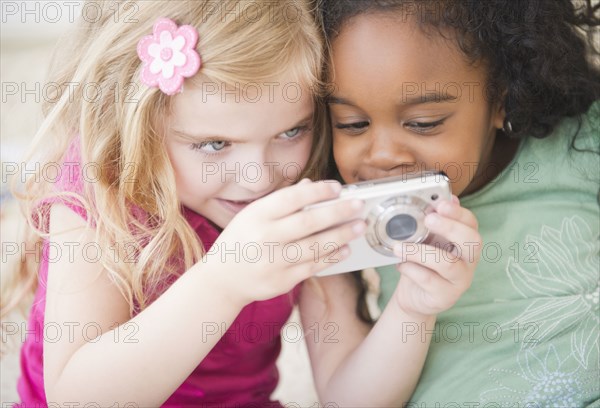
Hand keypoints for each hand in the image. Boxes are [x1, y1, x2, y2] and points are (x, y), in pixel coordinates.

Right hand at [201, 179, 365, 304]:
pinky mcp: (282, 281)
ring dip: (342, 235)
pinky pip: (313, 266)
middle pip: (309, 222)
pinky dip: (332, 257)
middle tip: (358, 205)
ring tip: (359, 227)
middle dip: (338, 212)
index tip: (338, 188)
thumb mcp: (254, 215)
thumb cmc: (242, 239)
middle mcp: (265, 237)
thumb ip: (282, 202)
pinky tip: (345, 248)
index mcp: (257, 215)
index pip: (292, 198)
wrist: (223, 279)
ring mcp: (274, 261)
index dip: (318, 191)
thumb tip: (311, 186)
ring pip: (315, 246)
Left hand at [392, 195, 480, 317]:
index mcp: (465, 242)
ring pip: (448, 263)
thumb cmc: (422, 263)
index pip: (471, 223)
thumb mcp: (426, 240)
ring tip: (398, 247)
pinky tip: (400, 264)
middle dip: (450, 227)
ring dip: (420, 251)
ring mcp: (460, 280)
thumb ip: (432, 223)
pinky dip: (412, 269)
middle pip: (472, 241)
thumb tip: (442, 198)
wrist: (414, 296)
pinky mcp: (446, 296)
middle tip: (428, 219)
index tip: (440, 204)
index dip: (458, 213)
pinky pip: (430, 280)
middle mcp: (468, 261)